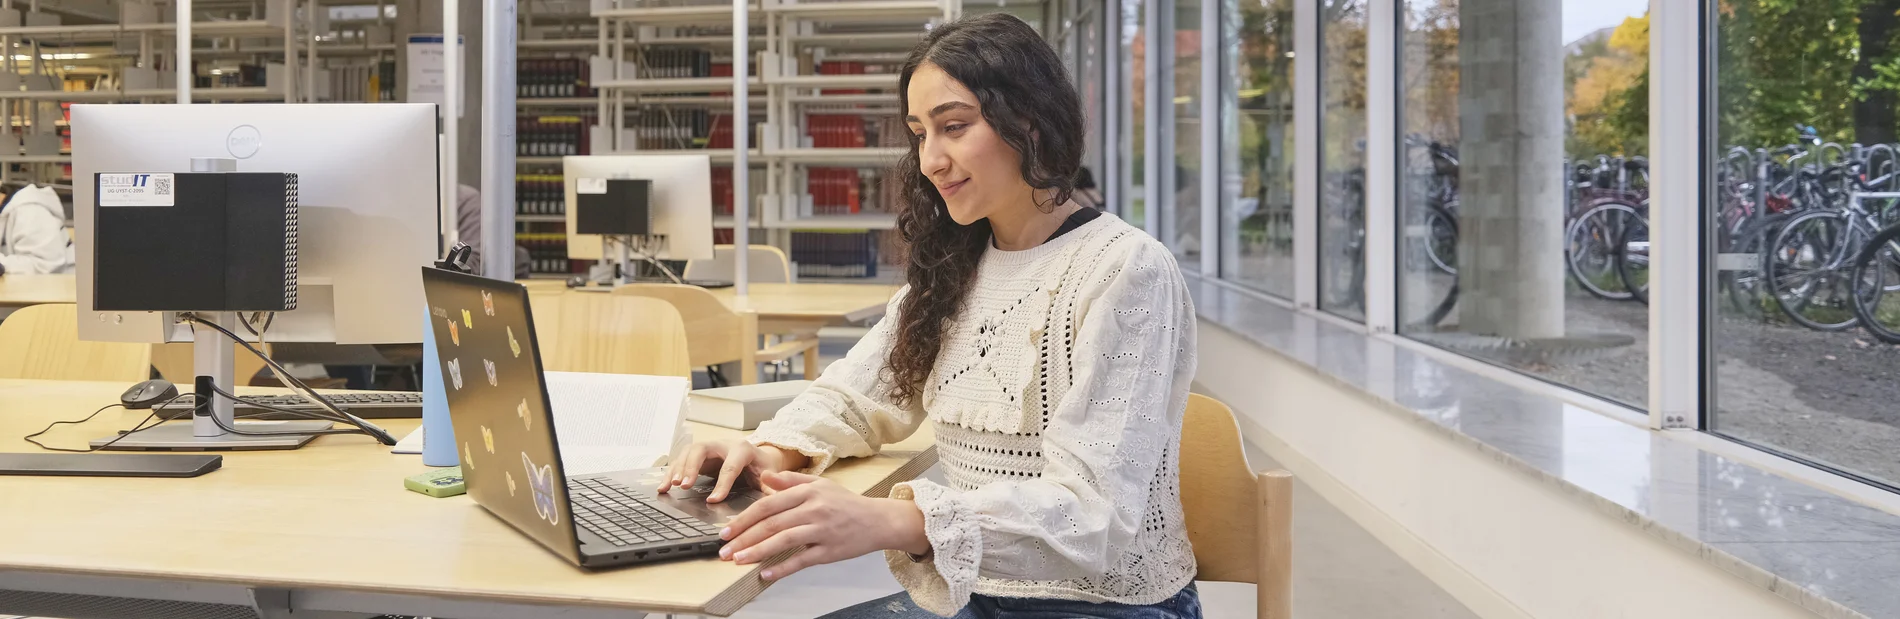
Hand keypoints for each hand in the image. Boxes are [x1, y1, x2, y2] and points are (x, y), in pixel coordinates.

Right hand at [661, 439, 809, 502]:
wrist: (759, 456)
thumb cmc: (764, 467)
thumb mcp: (770, 476)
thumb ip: (772, 487)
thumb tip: (777, 501)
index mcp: (743, 449)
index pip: (730, 466)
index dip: (722, 484)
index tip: (714, 500)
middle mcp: (722, 445)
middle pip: (702, 450)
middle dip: (691, 467)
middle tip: (683, 486)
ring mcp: (708, 448)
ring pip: (688, 452)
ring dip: (677, 469)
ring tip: (669, 486)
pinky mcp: (698, 455)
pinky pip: (681, 460)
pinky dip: (671, 472)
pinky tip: (663, 487)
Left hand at [717, 471, 929, 580]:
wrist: (878, 520)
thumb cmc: (847, 503)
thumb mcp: (820, 484)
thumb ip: (790, 480)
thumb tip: (764, 476)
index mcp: (808, 492)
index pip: (768, 504)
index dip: (744, 518)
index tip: (726, 530)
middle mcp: (814, 509)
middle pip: (772, 523)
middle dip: (744, 537)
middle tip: (724, 550)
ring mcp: (822, 530)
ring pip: (784, 541)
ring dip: (757, 552)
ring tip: (738, 561)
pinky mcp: (830, 550)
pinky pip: (802, 560)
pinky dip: (783, 568)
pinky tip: (765, 575)